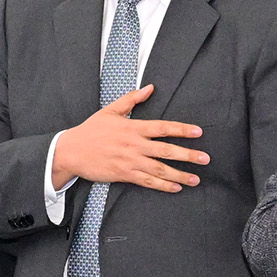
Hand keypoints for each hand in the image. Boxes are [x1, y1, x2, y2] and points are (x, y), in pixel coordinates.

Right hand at [48, 85, 205, 194]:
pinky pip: (147, 182)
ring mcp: (129, 161)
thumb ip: (132, 99)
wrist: (71, 151)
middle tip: (205, 158)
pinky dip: (162, 186)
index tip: (198, 132)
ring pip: (159, 169)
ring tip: (195, 179)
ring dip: (179, 175)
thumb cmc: (91, 130)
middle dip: (188, 155)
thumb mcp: (111, 110)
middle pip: (166, 151)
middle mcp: (134, 145)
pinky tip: (175, 188)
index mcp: (133, 128)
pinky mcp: (124, 174)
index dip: (181, 130)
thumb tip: (149, 88)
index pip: (162, 128)